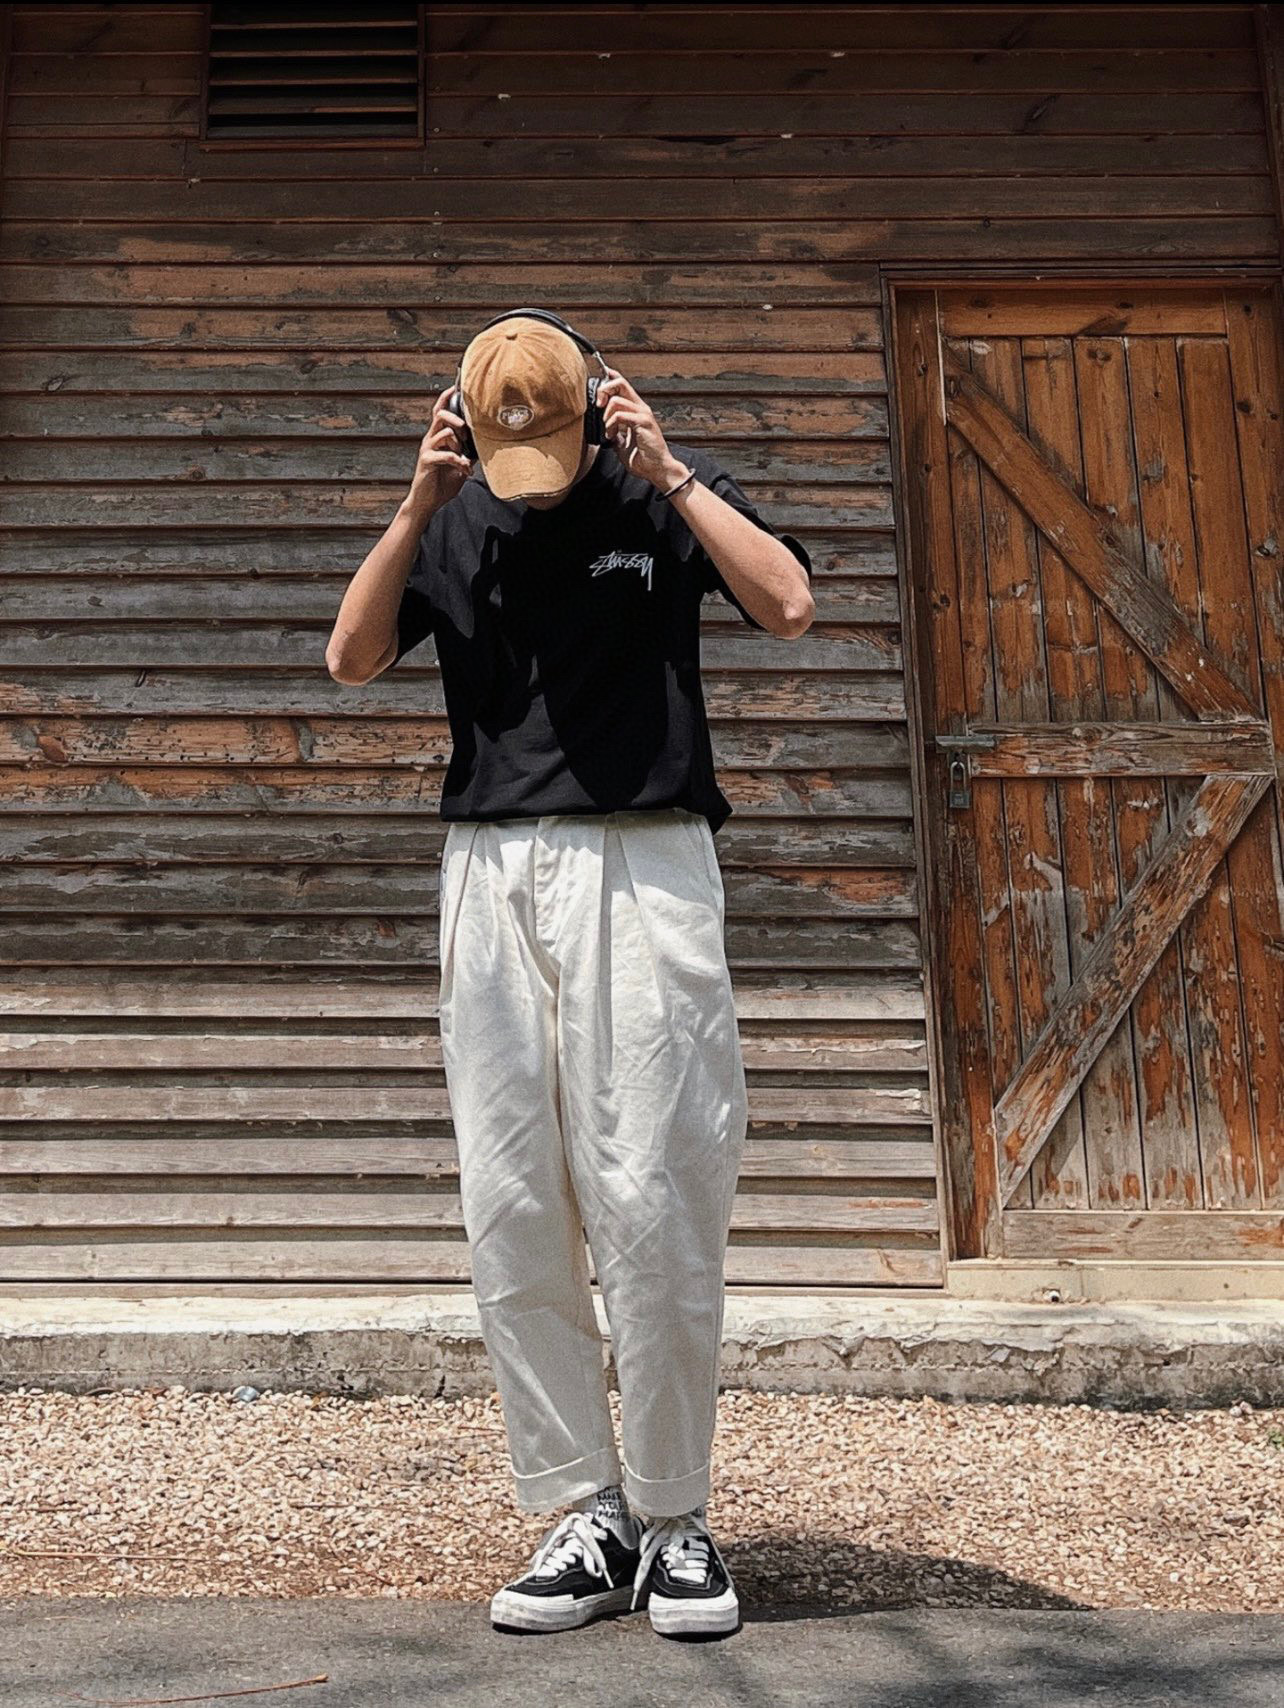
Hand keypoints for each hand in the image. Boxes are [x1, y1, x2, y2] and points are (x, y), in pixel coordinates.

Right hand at [406, 385, 473, 514]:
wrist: (427, 502)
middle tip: (466, 433)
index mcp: (438, 437)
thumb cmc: (442, 483)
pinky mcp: (426, 461)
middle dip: (456, 419)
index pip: (440, 411)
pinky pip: (445, 453)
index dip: (446, 398)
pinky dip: (458, 461)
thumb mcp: (460, 465)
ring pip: (444, 432)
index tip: (456, 388)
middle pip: (440, 415)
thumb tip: (483, 444)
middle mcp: (431, 439)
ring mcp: (428, 449)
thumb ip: (468, 452)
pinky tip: (464, 470)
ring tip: (464, 459)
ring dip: (459, 443)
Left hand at [598, 368, 689, 491]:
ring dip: (606, 417)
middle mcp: (641, 408)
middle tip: (599, 406)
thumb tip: (604, 431)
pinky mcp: (643, 422)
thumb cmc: (644, 459)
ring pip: (617, 400)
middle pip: (620, 384)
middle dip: (604, 391)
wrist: (658, 469)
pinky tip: (611, 436)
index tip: (601, 374)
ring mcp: (643, 414)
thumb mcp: (622, 444)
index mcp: (637, 410)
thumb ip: (615, 434)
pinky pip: (620, 415)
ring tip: (608, 432)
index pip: (624, 385)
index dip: (611, 377)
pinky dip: (611, 425)